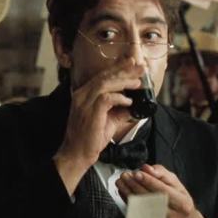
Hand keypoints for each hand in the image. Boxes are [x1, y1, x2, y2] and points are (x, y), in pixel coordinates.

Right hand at [53, 67, 143, 194]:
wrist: (77, 154)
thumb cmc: (90, 139)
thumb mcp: (108, 121)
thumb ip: (119, 110)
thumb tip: (134, 105)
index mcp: (84, 94)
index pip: (102, 76)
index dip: (118, 68)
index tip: (133, 63)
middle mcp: (82, 95)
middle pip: (105, 76)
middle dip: (125, 70)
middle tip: (140, 67)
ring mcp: (84, 102)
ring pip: (106, 83)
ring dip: (124, 81)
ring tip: (138, 83)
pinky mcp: (89, 111)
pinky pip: (107, 98)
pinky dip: (119, 98)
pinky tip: (128, 102)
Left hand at [116, 164, 205, 217]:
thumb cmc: (180, 202)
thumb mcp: (177, 185)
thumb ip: (162, 174)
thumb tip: (147, 168)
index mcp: (181, 202)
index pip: (163, 190)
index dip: (149, 181)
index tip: (137, 173)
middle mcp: (173, 215)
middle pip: (150, 198)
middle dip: (135, 185)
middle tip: (125, 176)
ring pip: (141, 207)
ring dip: (128, 193)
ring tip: (121, 182)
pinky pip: (137, 214)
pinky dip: (129, 202)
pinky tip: (123, 193)